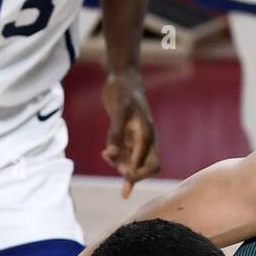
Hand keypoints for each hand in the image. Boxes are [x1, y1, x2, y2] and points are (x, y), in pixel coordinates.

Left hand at [102, 72, 159, 197]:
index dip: (138, 173)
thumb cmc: (122, 92)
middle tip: (121, 176)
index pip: (151, 163)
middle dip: (135, 175)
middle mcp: (146, 140)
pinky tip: (105, 153)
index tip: (124, 175)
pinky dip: (116, 159)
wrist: (122, 79)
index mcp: (148, 134)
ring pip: (134, 164)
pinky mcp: (129, 139)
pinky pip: (125, 156)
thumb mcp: (118, 110)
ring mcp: (138, 140)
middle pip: (149, 167)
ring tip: (106, 155)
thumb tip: (112, 155)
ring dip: (120, 165)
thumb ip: (115, 133)